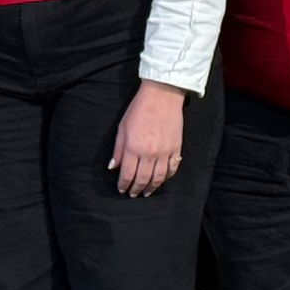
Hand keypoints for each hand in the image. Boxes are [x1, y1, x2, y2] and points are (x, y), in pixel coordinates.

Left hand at [111, 80, 186, 196]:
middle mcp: (149, 153)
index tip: (122, 189)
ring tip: (147, 192)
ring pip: (158, 178)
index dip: (124, 185)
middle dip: (137, 189)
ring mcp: (165, 152)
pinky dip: (167, 177)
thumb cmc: (140, 109)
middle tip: (133, 194)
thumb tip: (113, 166)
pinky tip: (162, 179)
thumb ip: (118, 149)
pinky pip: (172, 168)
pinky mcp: (176, 148)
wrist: (162, 96)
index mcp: (133, 147)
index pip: (127, 174)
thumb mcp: (122, 128)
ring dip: (152, 187)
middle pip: (142, 179)